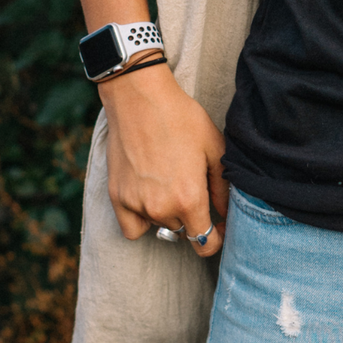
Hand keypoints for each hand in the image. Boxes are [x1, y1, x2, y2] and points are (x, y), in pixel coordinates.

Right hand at [98, 61, 229, 257]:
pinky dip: (142, 220)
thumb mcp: (215, 149)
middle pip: (183, 232)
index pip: (206, 244)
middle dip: (193, 218)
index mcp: (190, 199)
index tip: (220, 225)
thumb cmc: (181, 118)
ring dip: (168, 215)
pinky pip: (132, 228)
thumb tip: (226, 214)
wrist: (139, 98)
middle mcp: (161, 208)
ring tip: (169, 184)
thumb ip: (224, 189)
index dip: (218, 238)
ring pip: (160, 226)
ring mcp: (135, 204)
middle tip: (193, 189)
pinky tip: (148, 200)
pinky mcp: (117, 196)